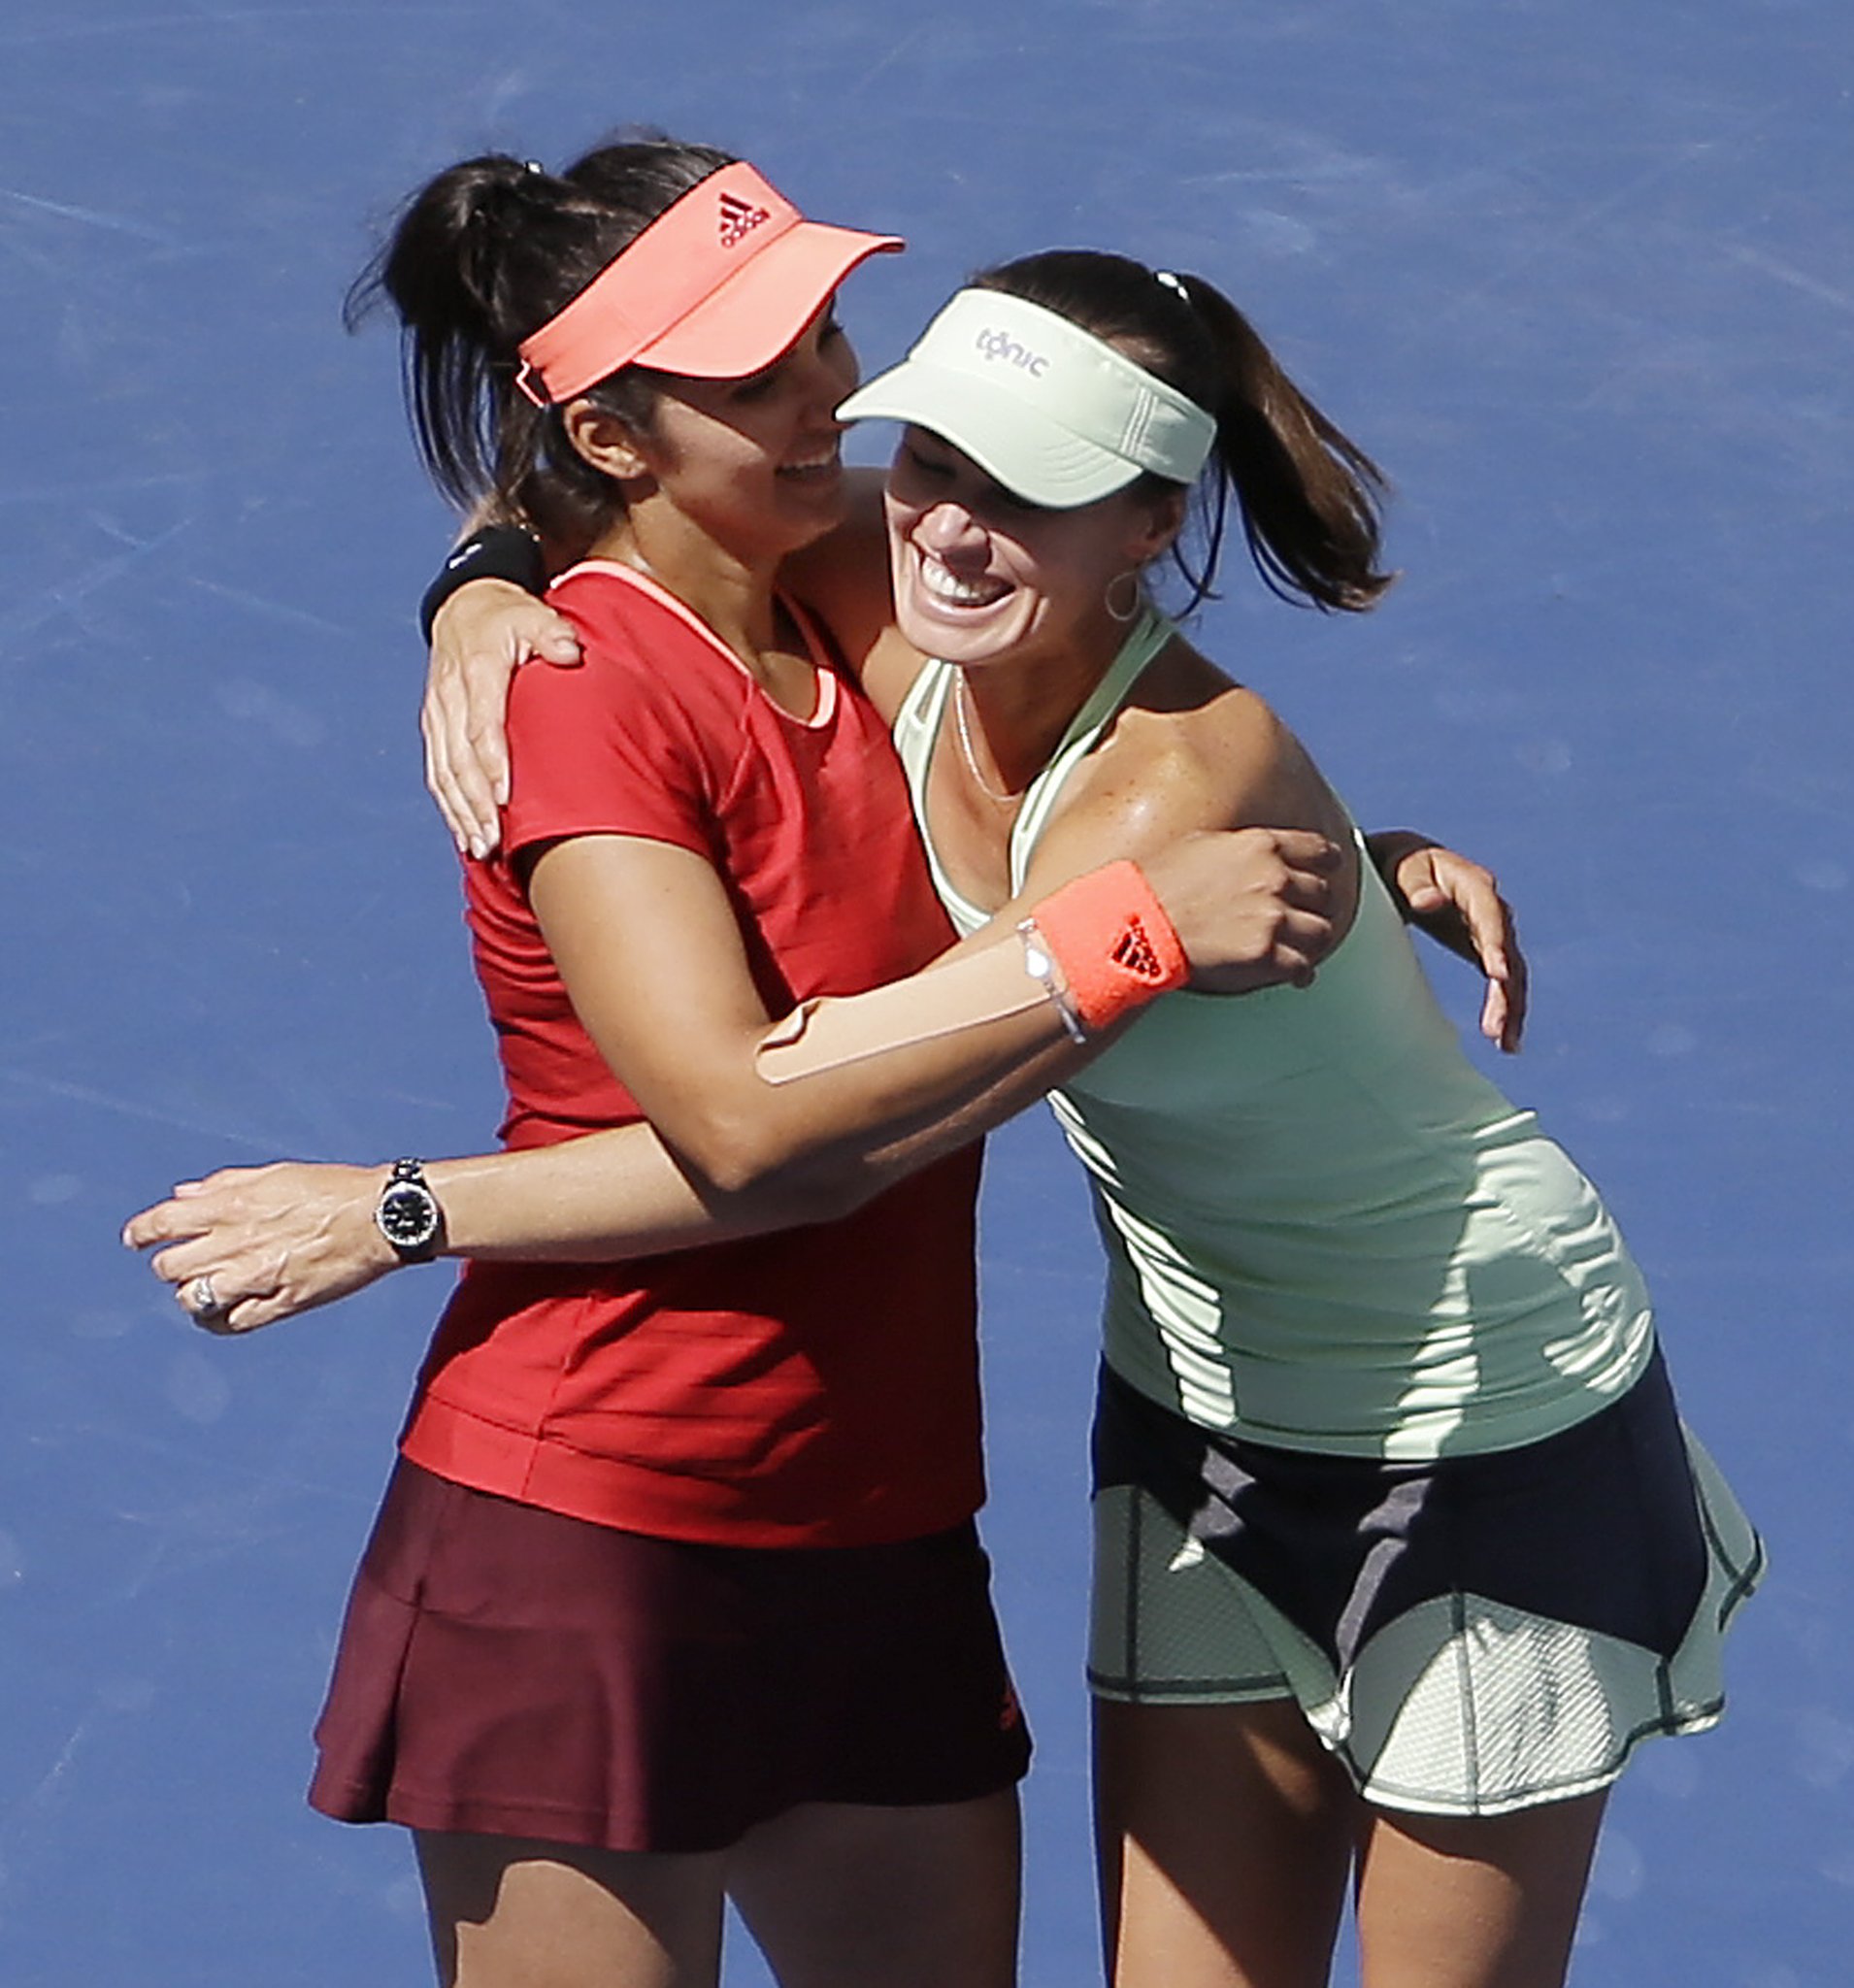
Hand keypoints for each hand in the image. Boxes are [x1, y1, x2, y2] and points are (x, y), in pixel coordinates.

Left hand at [121, 1162, 401, 1333]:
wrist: (381, 1215)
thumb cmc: (333, 1189)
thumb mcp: (275, 1174)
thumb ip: (224, 1184)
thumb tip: (183, 1195)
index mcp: (234, 1204)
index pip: (165, 1222)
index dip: (142, 1232)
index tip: (136, 1239)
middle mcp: (238, 1241)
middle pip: (171, 1266)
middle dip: (170, 1264)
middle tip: (182, 1263)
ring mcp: (258, 1275)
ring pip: (194, 1298)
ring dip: (192, 1294)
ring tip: (203, 1288)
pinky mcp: (282, 1301)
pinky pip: (232, 1322)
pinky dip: (217, 1321)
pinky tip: (219, 1313)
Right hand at [424, 579, 580, 858]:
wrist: (464, 607)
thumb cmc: (510, 617)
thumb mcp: (533, 614)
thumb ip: (551, 633)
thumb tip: (569, 650)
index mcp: (476, 669)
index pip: (482, 724)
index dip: (492, 763)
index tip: (504, 798)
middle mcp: (450, 695)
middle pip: (458, 758)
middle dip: (474, 802)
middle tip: (494, 839)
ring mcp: (438, 714)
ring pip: (443, 771)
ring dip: (460, 812)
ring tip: (480, 846)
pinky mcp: (433, 726)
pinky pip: (436, 771)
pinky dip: (449, 805)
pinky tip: (464, 833)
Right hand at [1143, 827, 1341, 995]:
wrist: (1138, 922)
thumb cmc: (1156, 884)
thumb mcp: (1202, 843)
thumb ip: (1240, 847)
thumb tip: (1251, 852)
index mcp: (1261, 845)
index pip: (1319, 851)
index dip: (1328, 865)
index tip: (1327, 872)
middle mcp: (1274, 878)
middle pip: (1322, 894)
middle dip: (1314, 907)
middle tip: (1302, 917)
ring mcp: (1272, 917)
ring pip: (1321, 932)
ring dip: (1311, 941)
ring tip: (1299, 947)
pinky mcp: (1264, 954)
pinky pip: (1302, 967)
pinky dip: (1300, 973)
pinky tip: (1295, 975)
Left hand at [1371, 831, 1527, 1051]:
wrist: (1402, 864)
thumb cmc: (1396, 865)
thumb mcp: (1401, 870)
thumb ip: (1414, 885)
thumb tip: (1432, 902)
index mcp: (1470, 882)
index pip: (1490, 914)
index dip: (1496, 943)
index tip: (1498, 974)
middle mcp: (1490, 906)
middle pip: (1507, 950)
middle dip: (1506, 989)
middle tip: (1497, 1027)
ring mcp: (1491, 929)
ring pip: (1511, 971)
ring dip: (1511, 1008)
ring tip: (1507, 1044)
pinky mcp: (1485, 948)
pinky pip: (1503, 981)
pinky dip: (1506, 1009)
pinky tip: (1507, 1043)